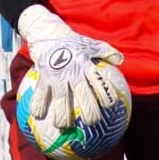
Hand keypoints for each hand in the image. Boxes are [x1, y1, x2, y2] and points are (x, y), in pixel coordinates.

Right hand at [18, 5, 123, 127]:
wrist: (48, 32)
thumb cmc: (72, 42)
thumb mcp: (91, 44)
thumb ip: (106, 52)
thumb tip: (121, 60)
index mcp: (85, 65)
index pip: (99, 82)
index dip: (106, 95)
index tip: (109, 106)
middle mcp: (72, 72)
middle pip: (83, 96)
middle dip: (89, 112)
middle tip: (92, 123)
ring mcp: (56, 76)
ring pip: (60, 100)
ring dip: (62, 116)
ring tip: (63, 127)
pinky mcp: (43, 77)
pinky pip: (40, 94)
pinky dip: (38, 106)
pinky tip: (37, 116)